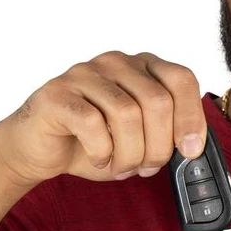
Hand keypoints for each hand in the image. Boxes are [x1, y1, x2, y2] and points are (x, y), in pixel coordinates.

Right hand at [0, 51, 206, 187]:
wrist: (38, 148)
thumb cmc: (93, 143)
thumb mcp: (140, 141)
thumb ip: (166, 138)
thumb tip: (192, 150)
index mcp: (142, 68)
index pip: (181, 79)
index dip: (191, 118)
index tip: (190, 151)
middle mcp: (115, 62)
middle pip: (157, 102)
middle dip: (158, 147)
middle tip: (145, 167)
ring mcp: (85, 73)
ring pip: (127, 115)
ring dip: (129, 155)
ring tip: (119, 166)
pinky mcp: (58, 93)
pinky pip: (93, 125)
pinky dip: (101, 153)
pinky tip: (97, 159)